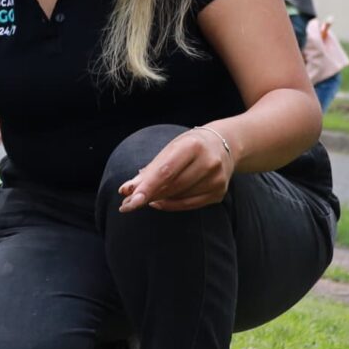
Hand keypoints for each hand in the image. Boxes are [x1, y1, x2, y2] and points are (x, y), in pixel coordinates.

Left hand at [117, 125, 235, 212]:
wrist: (223, 144)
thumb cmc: (189, 146)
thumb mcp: (169, 150)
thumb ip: (148, 171)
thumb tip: (125, 190)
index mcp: (193, 145)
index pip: (166, 171)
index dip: (147, 187)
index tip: (130, 200)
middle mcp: (208, 162)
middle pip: (172, 186)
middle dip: (148, 196)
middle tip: (128, 204)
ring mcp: (216, 179)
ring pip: (180, 197)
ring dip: (158, 200)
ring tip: (144, 199)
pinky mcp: (219, 192)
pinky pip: (190, 205)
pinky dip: (172, 205)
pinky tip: (159, 202)